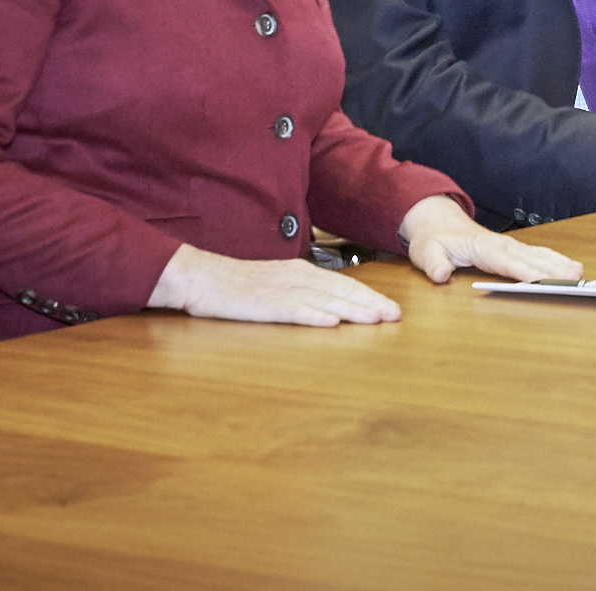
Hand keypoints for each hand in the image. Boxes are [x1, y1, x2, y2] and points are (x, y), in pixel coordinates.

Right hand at [148, 243, 402, 326]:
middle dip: (370, 304)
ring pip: (323, 301)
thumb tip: (331, 306)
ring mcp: (279, 291)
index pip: (344, 284)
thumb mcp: (276, 283)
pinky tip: (331, 324)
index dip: (369, 296)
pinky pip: (291, 311)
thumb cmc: (237, 284)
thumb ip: (303, 291)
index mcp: (301, 271)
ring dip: (351, 311)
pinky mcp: (262, 305)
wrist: (199, 277)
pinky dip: (313, 317)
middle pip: (340, 291)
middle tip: (396, 316)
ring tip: (375, 320)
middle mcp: (296, 277)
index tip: (392, 309)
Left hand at [399, 193, 582, 284]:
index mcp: (481, 247)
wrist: (436, 220)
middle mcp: (500, 244)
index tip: (543, 281)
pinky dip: (554, 259)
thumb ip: (433, 263)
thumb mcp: (425, 251)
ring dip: (559, 263)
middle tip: (574, 280)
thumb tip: (440, 275)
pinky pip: (536, 253)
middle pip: (530, 258)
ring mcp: (508, 245)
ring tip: (579, 273)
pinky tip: (568, 266)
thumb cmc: (433, 238)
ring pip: (537, 254)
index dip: (525, 271)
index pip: (507, 261)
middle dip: (552, 268)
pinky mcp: (511, 248)